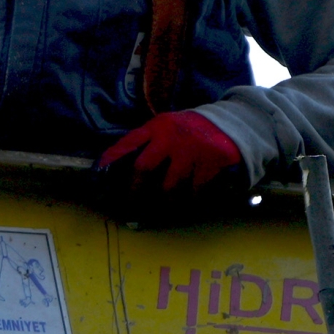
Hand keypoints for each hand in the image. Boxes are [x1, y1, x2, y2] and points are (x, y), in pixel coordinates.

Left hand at [94, 109, 247, 226]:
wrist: (234, 123)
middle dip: (134, 190)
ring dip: (163, 202)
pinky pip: (194, 191)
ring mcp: (192, 150)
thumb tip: (124, 167)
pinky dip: (189, 201)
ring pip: (169, 186)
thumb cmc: (193, 130)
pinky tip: (187, 203)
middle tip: (130, 205)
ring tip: (160, 210)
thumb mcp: (170, 126)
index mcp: (158, 126)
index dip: (112, 159)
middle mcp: (171, 137)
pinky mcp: (211, 163)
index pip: (129, 142)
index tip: (99, 175)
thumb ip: (151, 141)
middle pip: (143, 167)